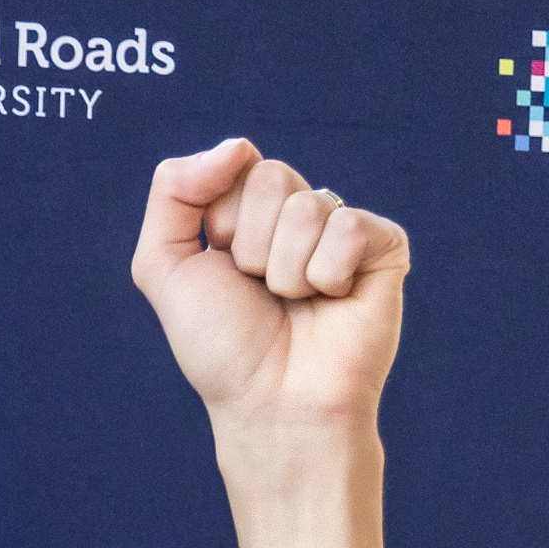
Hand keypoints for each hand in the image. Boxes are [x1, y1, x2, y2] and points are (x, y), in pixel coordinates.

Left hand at [131, 139, 406, 547]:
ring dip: (285, 270)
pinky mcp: (384, 248)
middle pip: (272, 178)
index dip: (220, 225)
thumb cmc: (221, 347)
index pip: (235, 168)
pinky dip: (327, 274)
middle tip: (260, 292)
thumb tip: (237, 144)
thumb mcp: (164, 267)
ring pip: (307, 206)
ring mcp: (342, 230)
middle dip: (251, 245)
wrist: (271, 403)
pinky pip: (349, 227)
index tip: (223, 270)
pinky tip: (332, 303)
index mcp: (248, 215)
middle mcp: (297, 217)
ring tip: (294, 305)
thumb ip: (173, 192)